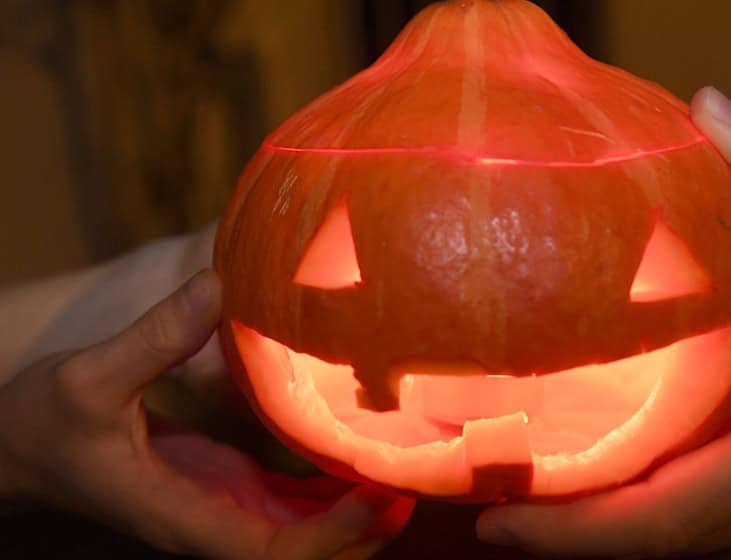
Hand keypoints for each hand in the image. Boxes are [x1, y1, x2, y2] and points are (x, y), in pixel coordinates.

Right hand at [0, 270, 413, 558]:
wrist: (17, 447)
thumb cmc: (42, 423)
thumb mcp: (88, 377)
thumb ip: (153, 338)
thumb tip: (216, 286)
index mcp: (181, 515)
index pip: (269, 552)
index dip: (329, 536)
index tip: (376, 497)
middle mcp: (211, 521)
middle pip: (303, 554)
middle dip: (361, 532)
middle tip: (415, 484)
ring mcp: (222, 506)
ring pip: (303, 533)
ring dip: (355, 513)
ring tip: (407, 469)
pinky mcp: (226, 484)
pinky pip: (290, 502)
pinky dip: (330, 489)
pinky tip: (362, 452)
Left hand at [475, 86, 730, 556]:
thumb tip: (710, 107)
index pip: (660, 521)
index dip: (571, 530)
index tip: (494, 521)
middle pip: (657, 545)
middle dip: (568, 536)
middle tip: (486, 508)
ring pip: (687, 542)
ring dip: (609, 527)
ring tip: (537, 495)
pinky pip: (718, 523)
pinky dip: (656, 512)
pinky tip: (623, 474)